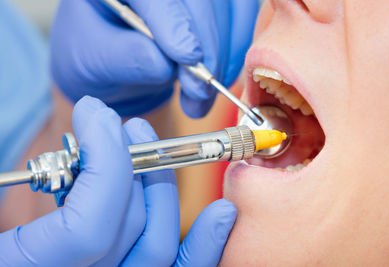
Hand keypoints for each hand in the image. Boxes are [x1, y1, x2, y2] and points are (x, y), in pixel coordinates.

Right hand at [0, 96, 236, 265]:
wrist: (14, 265)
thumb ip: (45, 179)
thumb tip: (95, 129)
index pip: (87, 229)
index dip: (102, 165)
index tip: (95, 115)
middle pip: (130, 228)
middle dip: (132, 163)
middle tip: (121, 123)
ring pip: (157, 245)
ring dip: (160, 185)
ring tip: (145, 143)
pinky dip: (202, 245)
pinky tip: (221, 212)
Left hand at [51, 0, 258, 117]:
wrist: (112, 62)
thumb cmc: (95, 57)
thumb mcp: (94, 61)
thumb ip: (125, 59)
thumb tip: (164, 65)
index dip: (175, 24)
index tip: (189, 59)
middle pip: (200, 1)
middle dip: (206, 48)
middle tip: (197, 92)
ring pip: (227, 10)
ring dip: (222, 58)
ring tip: (199, 98)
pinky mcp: (212, 6)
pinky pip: (240, 20)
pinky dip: (234, 53)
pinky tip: (216, 78)